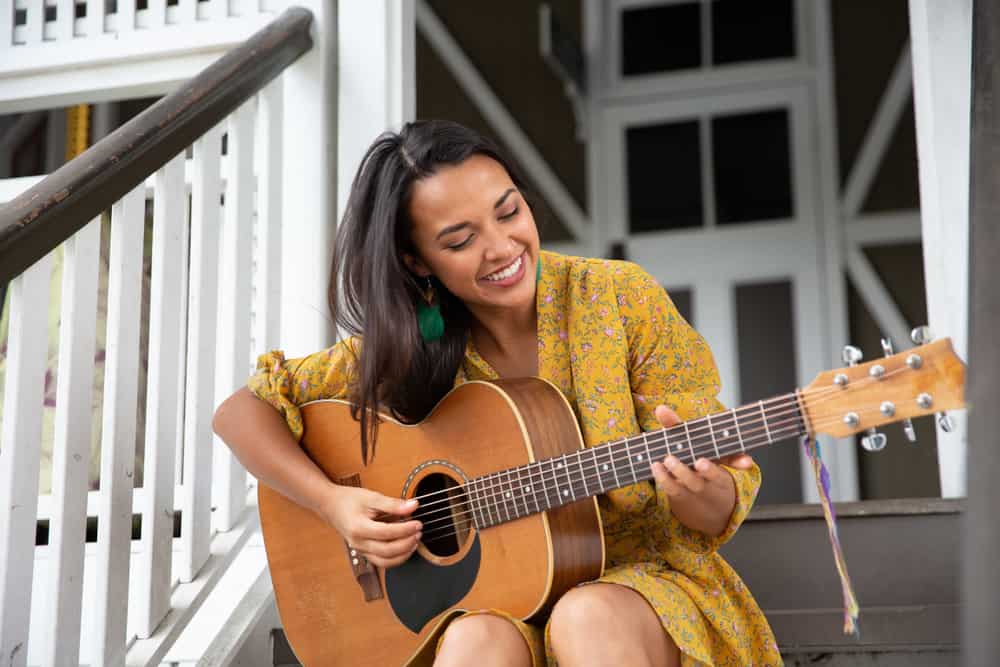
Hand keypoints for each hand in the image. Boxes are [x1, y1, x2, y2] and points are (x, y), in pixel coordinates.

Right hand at [318, 485, 421, 568]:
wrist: (332, 506)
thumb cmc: (349, 500)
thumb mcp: (371, 497)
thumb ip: (393, 504)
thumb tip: (413, 506)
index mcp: (358, 528)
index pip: (386, 533)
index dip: (405, 529)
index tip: (417, 523)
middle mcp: (358, 543)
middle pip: (386, 551)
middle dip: (406, 543)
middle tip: (418, 532)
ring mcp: (360, 550)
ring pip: (385, 562)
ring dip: (403, 554)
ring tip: (414, 542)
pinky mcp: (364, 553)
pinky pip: (381, 562)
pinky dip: (396, 558)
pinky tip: (405, 548)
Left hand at [649, 405, 753, 536]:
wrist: (693, 496)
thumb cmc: (689, 458)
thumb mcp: (686, 440)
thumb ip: (674, 423)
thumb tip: (660, 408)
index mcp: (719, 459)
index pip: (732, 458)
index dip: (739, 460)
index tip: (747, 462)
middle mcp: (710, 475)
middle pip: (714, 474)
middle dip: (710, 470)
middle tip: (701, 462)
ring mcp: (695, 486)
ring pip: (691, 482)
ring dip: (681, 472)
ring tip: (669, 460)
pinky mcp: (678, 493)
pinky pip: (672, 488)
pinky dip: (663, 479)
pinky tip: (655, 467)